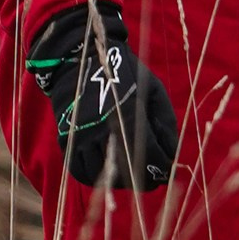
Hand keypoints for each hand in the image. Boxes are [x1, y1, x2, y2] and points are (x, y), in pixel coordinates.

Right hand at [26, 0, 179, 189]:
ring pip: (105, 177)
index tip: (166, 169)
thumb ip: (166, 124)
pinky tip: (109, 168)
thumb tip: (171, 156)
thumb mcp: (153, 91)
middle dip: (145, 178)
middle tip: (152, 175)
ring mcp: (83, 137)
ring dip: (122, 179)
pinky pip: (82, 172)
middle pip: (129, 175)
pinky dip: (97, 176)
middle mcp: (104, 129)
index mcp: (128, 114)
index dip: (162, 169)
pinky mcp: (67, 141)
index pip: (150, 157)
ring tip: (130, 170)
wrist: (80, 60)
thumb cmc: (124, 75)